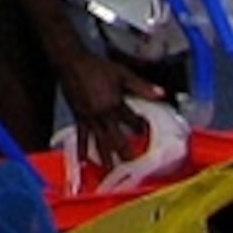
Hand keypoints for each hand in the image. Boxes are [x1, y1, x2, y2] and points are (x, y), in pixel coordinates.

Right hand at [57, 45, 157, 171]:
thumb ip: (141, 86)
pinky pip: (81, 135)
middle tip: (133, 166)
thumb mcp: (122, 73)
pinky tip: (83, 160)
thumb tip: (162, 94)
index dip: (141, 127)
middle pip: (116, 137)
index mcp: (115, 103)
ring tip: (111, 171)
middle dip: (125, 153)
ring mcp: (89, 117)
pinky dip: (82, 149)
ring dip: (106, 157)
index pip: (133, 121)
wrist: (71, 61)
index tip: (146, 132)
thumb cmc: (96, 66)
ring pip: (100, 140)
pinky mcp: (78, 116)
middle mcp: (102, 114)